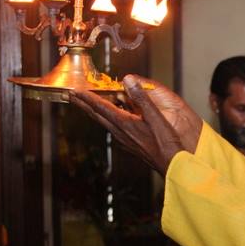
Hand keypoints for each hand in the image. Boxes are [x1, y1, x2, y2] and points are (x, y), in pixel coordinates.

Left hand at [68, 76, 198, 173]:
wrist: (172, 165)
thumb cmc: (166, 143)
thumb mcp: (156, 117)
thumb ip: (141, 97)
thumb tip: (128, 80)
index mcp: (125, 124)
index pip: (101, 108)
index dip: (87, 98)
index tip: (75, 91)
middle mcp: (121, 133)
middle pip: (97, 115)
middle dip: (84, 105)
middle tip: (72, 96)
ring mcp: (124, 140)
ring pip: (104, 122)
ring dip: (94, 111)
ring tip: (86, 104)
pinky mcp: (130, 144)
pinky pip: (113, 127)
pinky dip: (106, 118)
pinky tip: (111, 118)